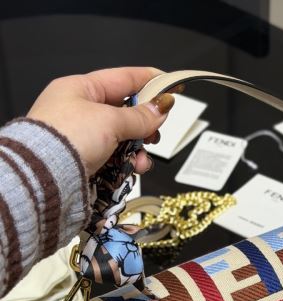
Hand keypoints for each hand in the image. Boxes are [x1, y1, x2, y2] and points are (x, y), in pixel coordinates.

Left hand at [27, 66, 175, 175]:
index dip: (150, 80)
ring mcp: (82, 136)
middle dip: (145, 126)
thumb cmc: (69, 137)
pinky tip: (133, 170)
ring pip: (123, 138)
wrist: (45, 175)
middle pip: (125, 112)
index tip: (172, 85)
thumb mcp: (110, 121)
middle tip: (156, 134)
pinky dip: (128, 163)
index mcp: (80, 88)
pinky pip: (115, 157)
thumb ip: (139, 117)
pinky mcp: (86, 159)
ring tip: (142, 161)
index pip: (123, 78)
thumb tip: (162, 109)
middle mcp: (80, 110)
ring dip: (138, 150)